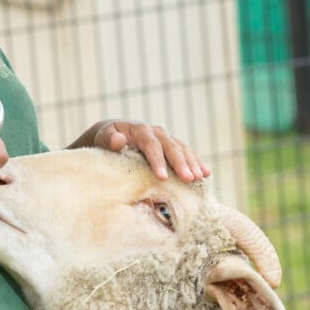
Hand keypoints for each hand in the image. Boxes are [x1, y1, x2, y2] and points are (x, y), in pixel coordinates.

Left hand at [83, 119, 208, 181]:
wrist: (114, 132)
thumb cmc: (106, 139)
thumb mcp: (103, 137)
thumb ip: (108, 139)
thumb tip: (118, 139)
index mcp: (140, 130)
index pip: (151, 145)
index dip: (158, 161)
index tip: (163, 177)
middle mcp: (156, 132)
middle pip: (171, 147)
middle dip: (181, 164)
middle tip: (189, 179)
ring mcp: (166, 137)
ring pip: (182, 149)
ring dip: (192, 163)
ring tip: (200, 178)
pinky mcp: (172, 144)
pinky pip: (187, 152)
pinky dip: (197, 161)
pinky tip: (206, 173)